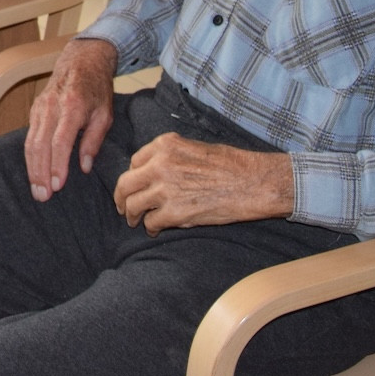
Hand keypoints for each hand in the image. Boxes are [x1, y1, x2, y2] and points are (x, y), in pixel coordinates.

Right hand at [24, 38, 117, 201]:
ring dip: (32, 168)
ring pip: (30, 142)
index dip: (57, 165)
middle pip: (40, 145)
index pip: (60, 141)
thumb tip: (84, 167)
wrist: (81, 60)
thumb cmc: (96, 89)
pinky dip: (29, 156)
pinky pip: (28, 136)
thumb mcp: (105, 113)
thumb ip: (94, 140)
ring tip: (36, 190)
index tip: (57, 185)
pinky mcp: (34, 109)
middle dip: (39, 173)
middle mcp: (51, 107)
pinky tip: (33, 172)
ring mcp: (40, 107)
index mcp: (72, 107)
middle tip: (42, 196)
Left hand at [111, 135, 294, 234]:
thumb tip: (152, 170)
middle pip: (125, 184)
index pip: (134, 161)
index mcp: (164, 145)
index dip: (133, 176)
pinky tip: (155, 230)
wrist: (252, 183)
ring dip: (132, 215)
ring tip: (135, 221)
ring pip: (133, 205)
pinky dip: (151, 228)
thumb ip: (169, 156)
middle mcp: (160, 165)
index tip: (134, 185)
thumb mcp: (194, 147)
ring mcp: (165, 189)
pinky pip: (151, 223)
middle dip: (121, 197)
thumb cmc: (230, 164)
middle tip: (122, 207)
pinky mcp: (174, 213)